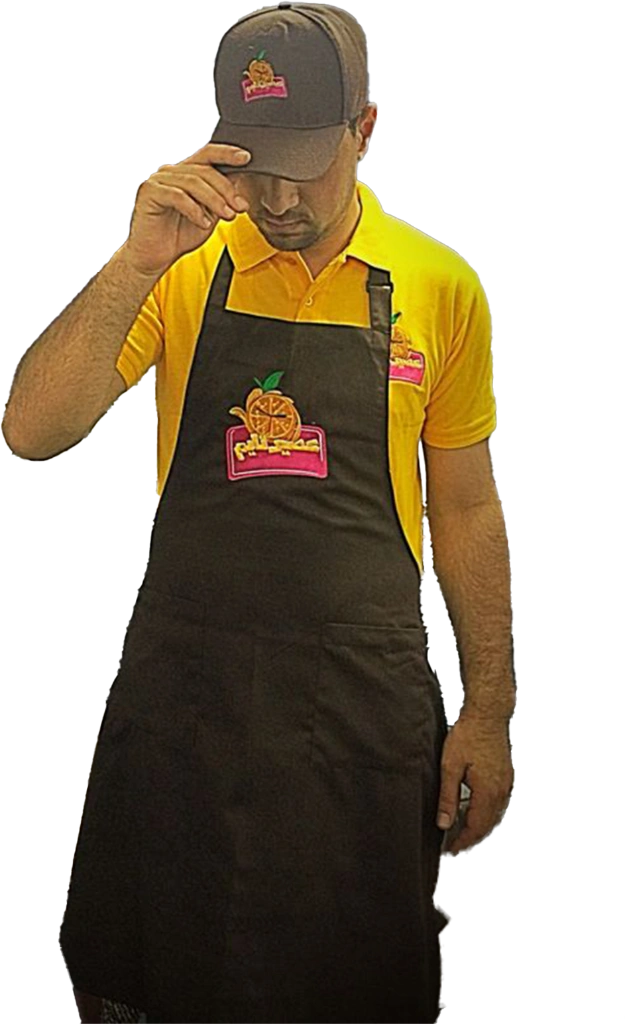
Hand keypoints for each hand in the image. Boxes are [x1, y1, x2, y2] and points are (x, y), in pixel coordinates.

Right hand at [125, 143, 251, 277]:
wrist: (155, 257)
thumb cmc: (178, 235)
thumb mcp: (209, 215)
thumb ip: (221, 199)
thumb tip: (240, 183)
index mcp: (185, 173)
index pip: (208, 155)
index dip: (227, 154)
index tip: (246, 158)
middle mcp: (171, 172)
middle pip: (205, 170)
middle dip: (226, 189)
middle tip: (239, 207)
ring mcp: (158, 180)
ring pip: (193, 182)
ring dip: (215, 200)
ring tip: (227, 216)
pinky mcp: (150, 193)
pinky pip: (178, 196)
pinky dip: (195, 210)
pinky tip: (204, 223)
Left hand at [437, 712, 514, 855]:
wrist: (488, 714)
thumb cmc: (468, 735)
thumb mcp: (450, 767)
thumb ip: (447, 798)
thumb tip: (444, 823)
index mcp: (487, 792)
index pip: (476, 829)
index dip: (463, 843)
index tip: (451, 850)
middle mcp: (501, 791)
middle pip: (488, 825)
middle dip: (471, 838)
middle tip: (455, 844)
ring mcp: (506, 783)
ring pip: (495, 815)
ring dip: (480, 826)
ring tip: (462, 830)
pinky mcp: (506, 775)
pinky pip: (498, 803)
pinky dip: (487, 812)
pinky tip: (475, 809)